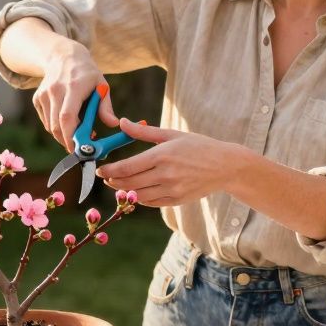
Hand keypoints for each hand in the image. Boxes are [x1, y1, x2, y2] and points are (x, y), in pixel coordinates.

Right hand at [32, 42, 118, 152]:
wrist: (63, 56)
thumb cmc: (87, 74)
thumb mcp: (101, 85)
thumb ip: (106, 106)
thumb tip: (113, 124)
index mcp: (73, 87)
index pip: (67, 117)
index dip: (70, 136)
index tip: (79, 149)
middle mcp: (55, 90)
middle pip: (56, 125)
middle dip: (67, 141)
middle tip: (79, 148)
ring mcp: (43, 94)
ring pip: (50, 126)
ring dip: (63, 135)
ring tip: (77, 133)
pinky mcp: (37, 98)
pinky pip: (46, 121)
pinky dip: (56, 127)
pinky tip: (67, 122)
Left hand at [95, 118, 235, 206]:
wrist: (225, 166)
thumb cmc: (198, 146)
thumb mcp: (171, 134)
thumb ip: (144, 132)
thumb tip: (121, 122)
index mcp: (162, 155)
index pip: (127, 167)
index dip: (109, 170)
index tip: (100, 169)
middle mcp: (165, 174)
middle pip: (129, 183)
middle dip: (113, 181)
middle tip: (105, 177)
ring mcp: (172, 189)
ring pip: (138, 195)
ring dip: (124, 191)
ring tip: (117, 184)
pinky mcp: (177, 200)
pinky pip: (151, 202)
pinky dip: (140, 198)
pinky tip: (135, 190)